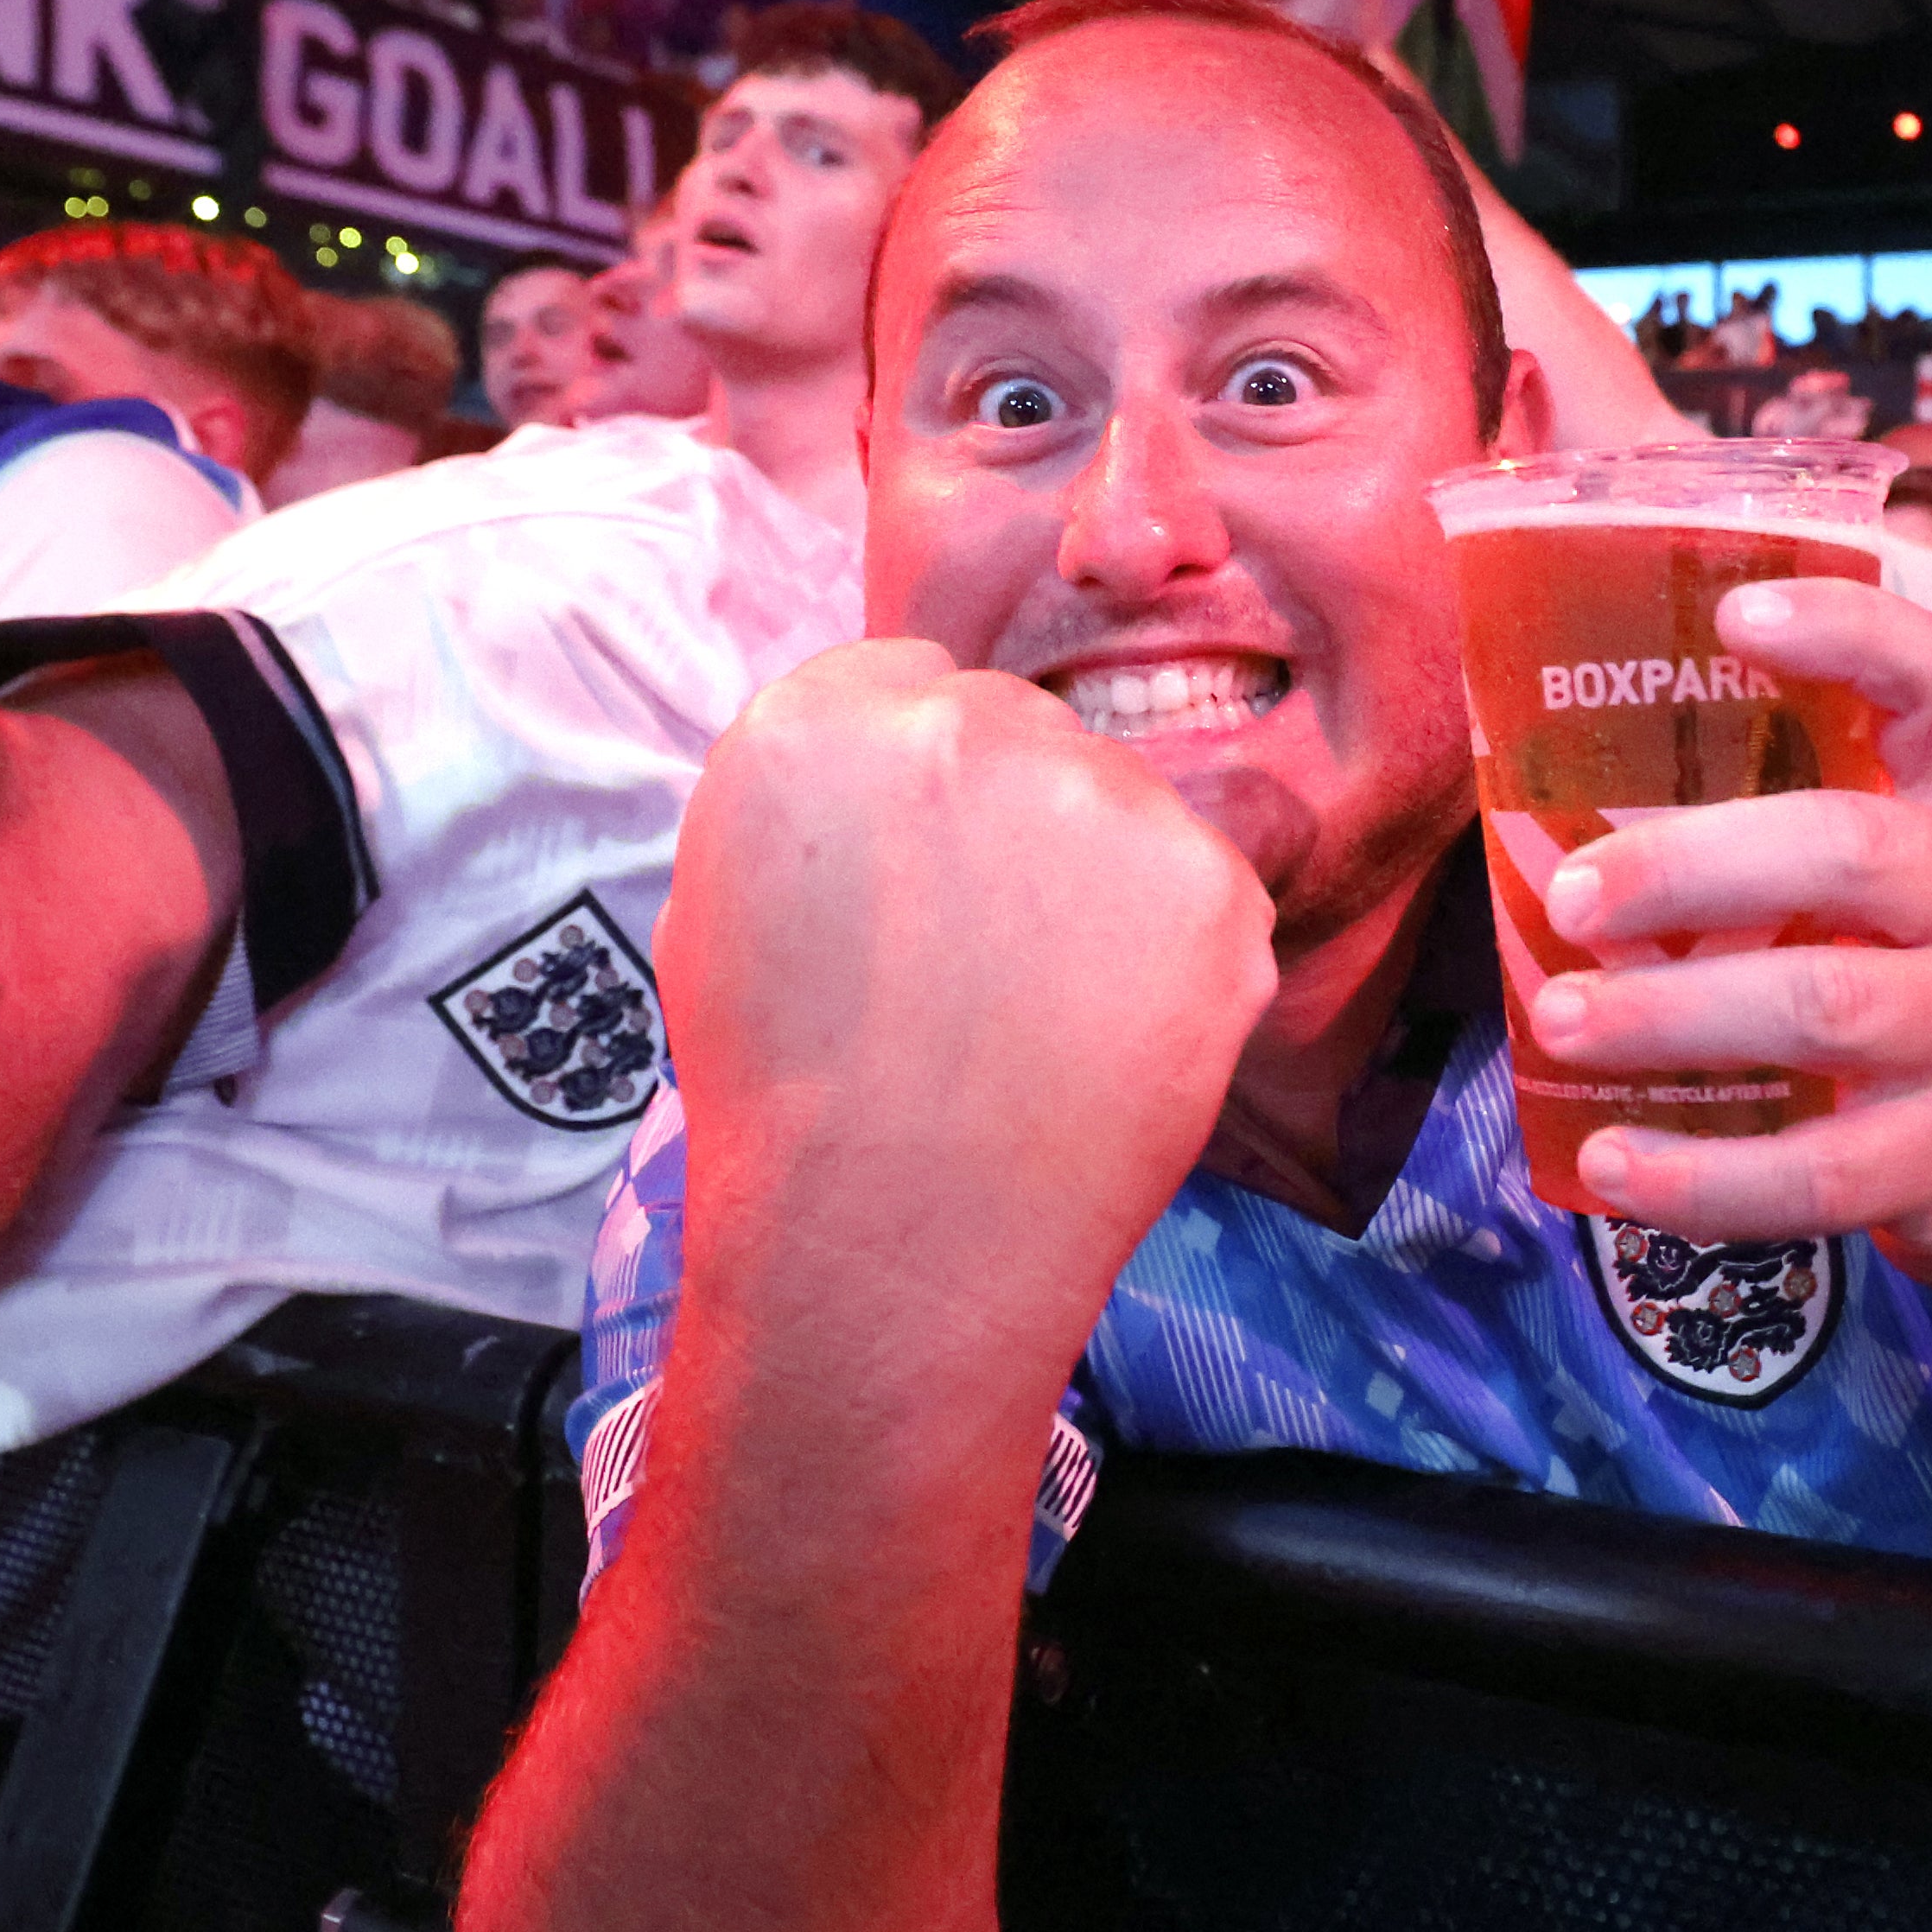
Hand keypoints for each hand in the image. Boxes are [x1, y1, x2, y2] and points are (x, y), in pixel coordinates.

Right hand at [661, 640, 1277, 1386]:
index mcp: (820, 715)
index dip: (925, 791)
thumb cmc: (785, 1101)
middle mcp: (965, 720)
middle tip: (984, 961)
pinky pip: (1210, 889)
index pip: (913, 683)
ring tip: (1040, 1020)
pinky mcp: (1211, 877)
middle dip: (1014, 823)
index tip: (923, 873)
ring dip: (1099, 888)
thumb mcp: (720, 904)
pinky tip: (1108, 1046)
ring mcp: (1101, 793)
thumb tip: (889, 777)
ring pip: (1123, 807)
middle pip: (1025, 730)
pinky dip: (1181, 963)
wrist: (884, 1248)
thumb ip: (812, 799)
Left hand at [1522, 579, 1931, 1320]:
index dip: (1848, 636)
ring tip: (1561, 1020)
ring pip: (1825, 1008)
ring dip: (1674, 1015)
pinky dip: (1706, 1174)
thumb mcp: (1917, 889)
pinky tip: (1614, 1164)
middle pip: (1852, 852)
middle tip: (1569, 896)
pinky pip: (1822, 1171)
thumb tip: (1560, 824)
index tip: (1734, 614)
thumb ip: (1792, 842)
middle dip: (1693, 865)